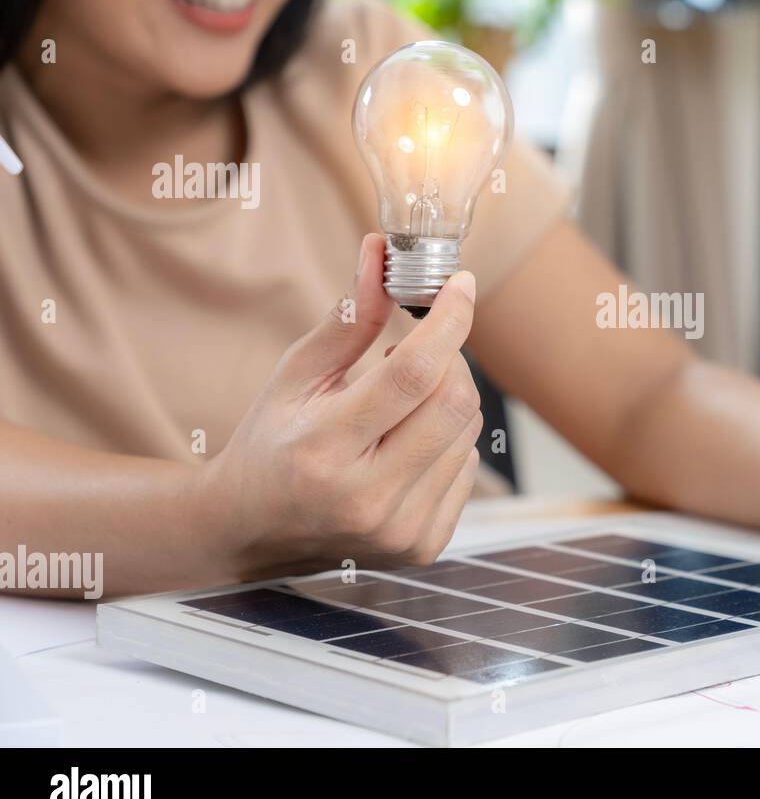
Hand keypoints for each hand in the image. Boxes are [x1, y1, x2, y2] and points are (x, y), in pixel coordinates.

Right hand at [198, 234, 482, 579]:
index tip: (461, 284)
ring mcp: (398, 530)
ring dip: (446, 400)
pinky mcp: (422, 546)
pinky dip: (448, 441)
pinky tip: (405, 443)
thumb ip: (349, 318)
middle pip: (455, 402)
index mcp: (324, 450)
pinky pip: (468, 467)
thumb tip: (382, 252)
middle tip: (419, 347)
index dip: (448, 320)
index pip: (412, 373)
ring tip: (398, 403)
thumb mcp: (295, 374)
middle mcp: (366, 499)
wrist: (251, 532)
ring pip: (468, 433)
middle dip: (450, 358)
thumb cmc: (270, 444)